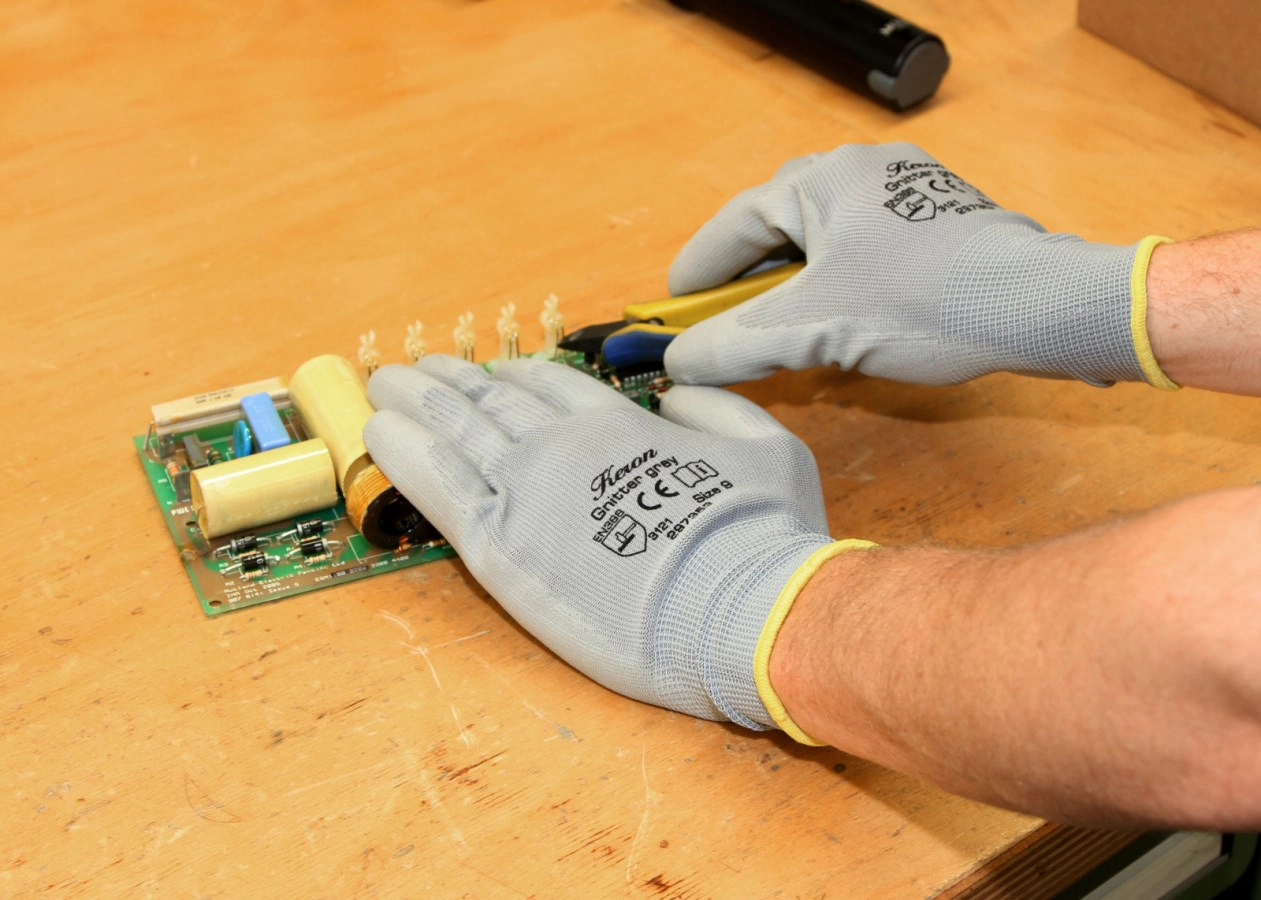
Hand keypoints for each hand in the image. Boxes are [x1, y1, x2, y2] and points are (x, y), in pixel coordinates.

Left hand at [363, 355, 866, 737]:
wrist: (738, 612)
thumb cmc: (762, 540)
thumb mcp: (768, 449)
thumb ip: (717, 410)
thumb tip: (678, 395)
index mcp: (622, 424)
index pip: (552, 385)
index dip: (516, 374)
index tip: (493, 371)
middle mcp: (563, 446)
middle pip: (491, 398)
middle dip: (450, 379)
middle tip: (417, 368)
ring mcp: (525, 491)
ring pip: (454, 431)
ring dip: (415, 402)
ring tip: (385, 386)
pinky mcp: (499, 548)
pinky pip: (434, 487)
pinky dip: (402, 454)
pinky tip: (376, 433)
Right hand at [665, 142, 1173, 388]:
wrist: (1041, 308)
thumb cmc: (928, 302)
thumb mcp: (813, 331)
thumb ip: (733, 345)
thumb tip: (678, 362)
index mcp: (821, 179)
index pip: (733, 226)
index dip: (695, 276)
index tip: (670, 314)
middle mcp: (859, 172)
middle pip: (775, 231)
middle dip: (744, 286)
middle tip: (720, 330)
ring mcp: (902, 194)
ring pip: (820, 245)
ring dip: (790, 291)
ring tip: (777, 337)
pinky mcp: (934, 222)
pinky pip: (861, 252)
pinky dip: (834, 288)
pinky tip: (838, 326)